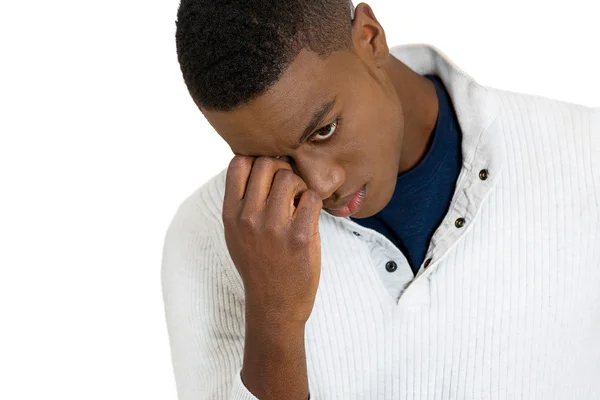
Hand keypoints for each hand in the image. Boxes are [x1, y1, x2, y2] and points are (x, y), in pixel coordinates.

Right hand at [222, 155, 322, 325]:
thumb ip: (240, 201)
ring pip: (290, 177)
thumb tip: (255, 163)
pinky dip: (313, 202)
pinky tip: (308, 217)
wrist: (273, 304)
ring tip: (298, 204)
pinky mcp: (300, 237)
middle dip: (281, 170)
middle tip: (288, 190)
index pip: (239, 163)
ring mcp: (274, 227)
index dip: (257, 162)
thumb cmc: (257, 265)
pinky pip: (312, 197)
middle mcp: (248, 217)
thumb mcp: (235, 233)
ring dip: (299, 185)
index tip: (267, 176)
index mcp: (230, 214)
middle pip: (267, 164)